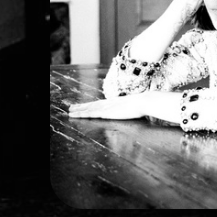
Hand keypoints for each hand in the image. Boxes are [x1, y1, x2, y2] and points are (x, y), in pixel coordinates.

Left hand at [69, 91, 183, 123]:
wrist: (146, 102)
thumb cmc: (144, 105)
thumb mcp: (136, 107)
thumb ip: (130, 109)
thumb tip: (130, 111)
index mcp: (116, 102)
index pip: (101, 104)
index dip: (91, 105)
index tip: (84, 106)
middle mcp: (110, 104)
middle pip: (93, 105)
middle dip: (82, 107)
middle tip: (71, 107)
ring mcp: (108, 108)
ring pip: (90, 109)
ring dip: (79, 110)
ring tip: (70, 111)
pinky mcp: (107, 112)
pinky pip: (92, 113)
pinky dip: (83, 113)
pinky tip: (77, 114)